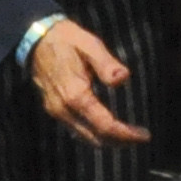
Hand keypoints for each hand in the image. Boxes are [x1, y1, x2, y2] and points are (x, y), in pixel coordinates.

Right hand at [26, 19, 148, 146]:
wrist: (36, 38)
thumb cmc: (67, 40)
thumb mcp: (90, 45)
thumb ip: (106, 64)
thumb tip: (124, 78)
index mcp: (75, 94)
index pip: (104, 125)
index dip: (126, 134)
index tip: (145, 135)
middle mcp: (63, 108)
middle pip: (96, 137)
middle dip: (120, 141)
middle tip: (141, 137)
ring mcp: (56, 111)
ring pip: (85, 137)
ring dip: (108, 140)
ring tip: (128, 135)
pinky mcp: (53, 109)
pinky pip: (76, 129)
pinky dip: (94, 134)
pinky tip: (106, 127)